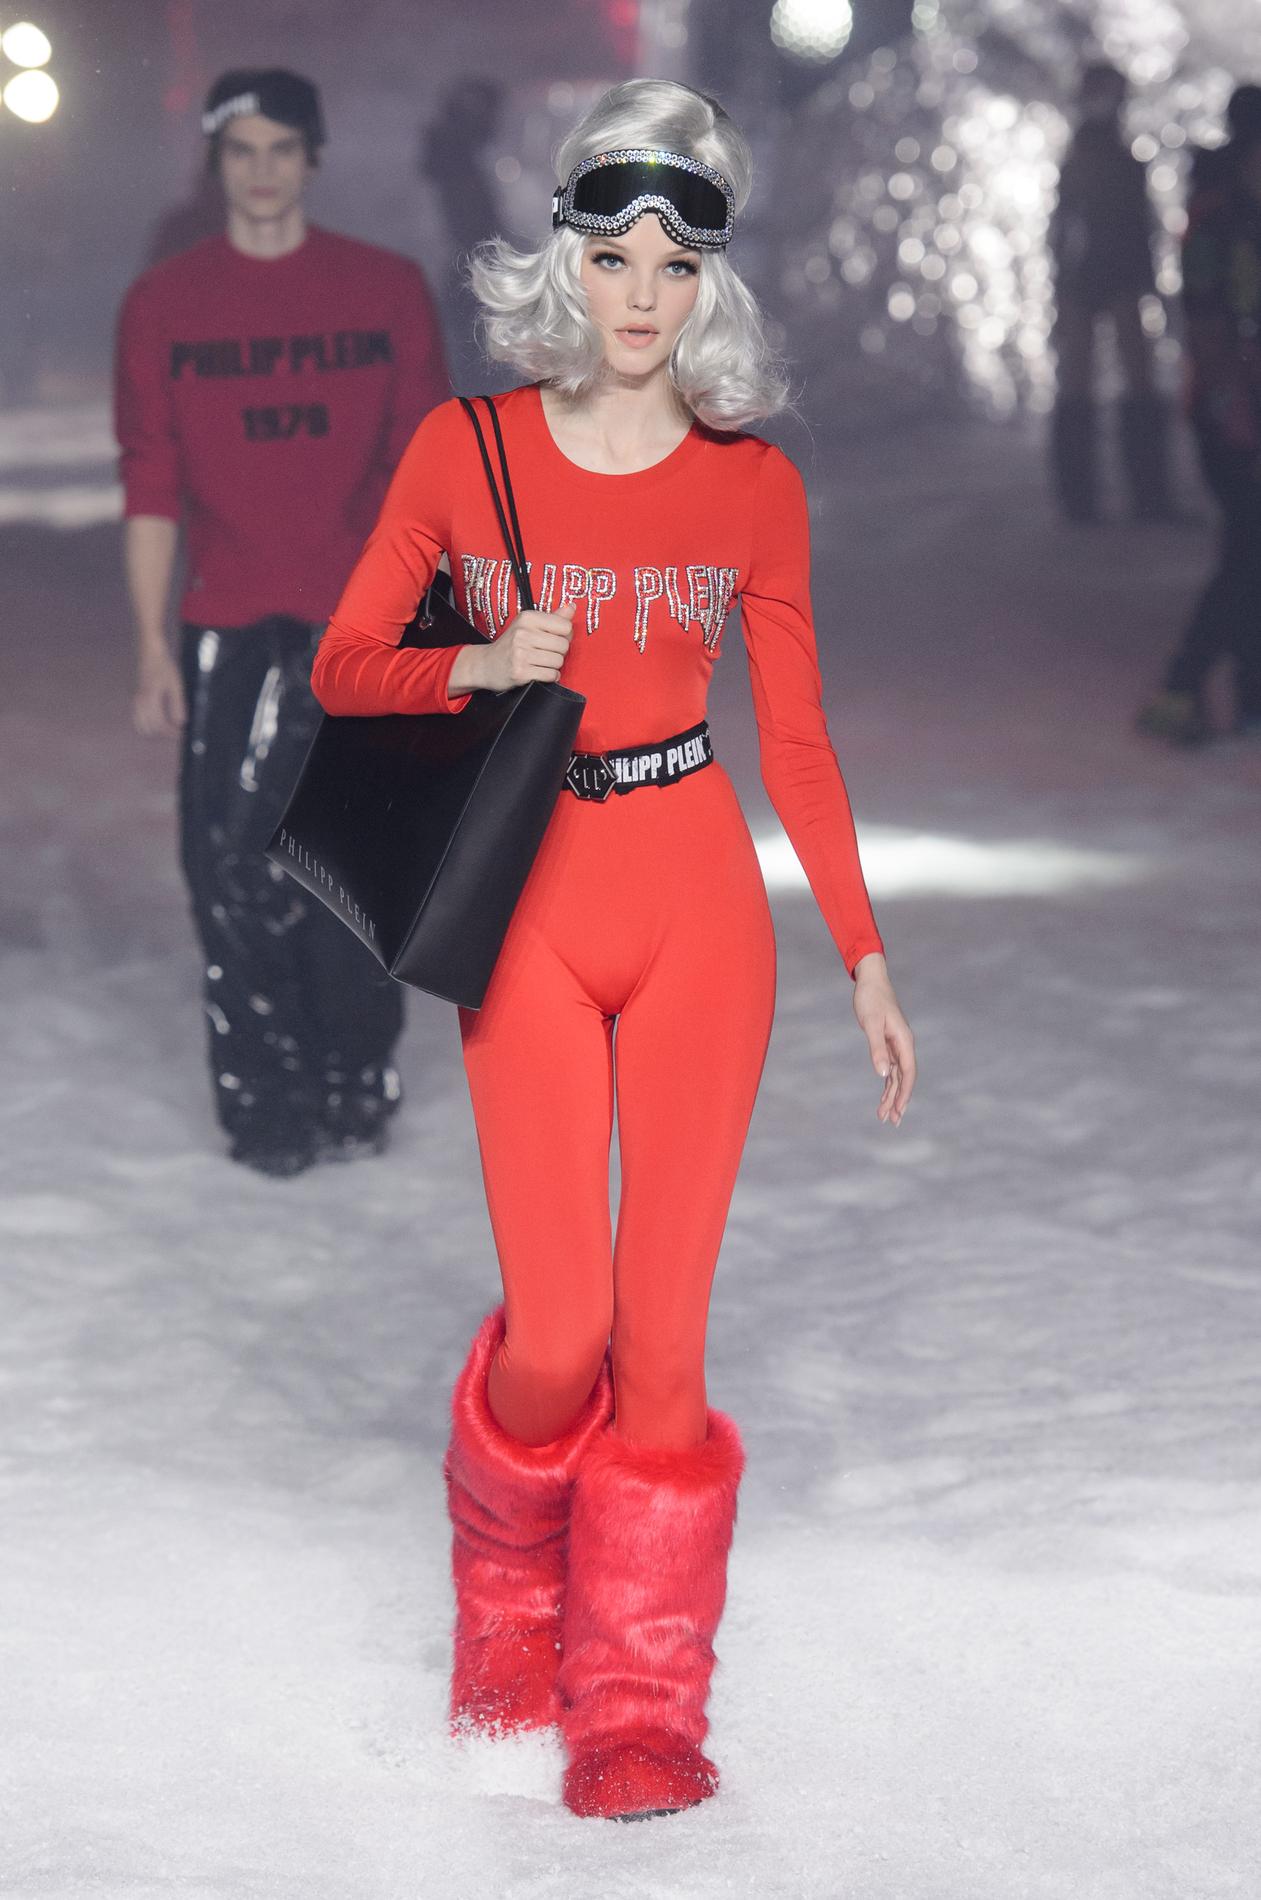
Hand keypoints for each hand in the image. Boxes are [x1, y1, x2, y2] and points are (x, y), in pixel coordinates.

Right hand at [133, 649, 185, 737]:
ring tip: (169, 727)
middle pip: (148, 730)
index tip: (182, 733)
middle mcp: (138, 702)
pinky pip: (138, 718)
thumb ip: (178, 704)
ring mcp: (134, 700)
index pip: (159, 726)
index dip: (172, 733)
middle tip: (176, 732)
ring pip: (141, 725)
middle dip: (163, 734)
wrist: (148, 651)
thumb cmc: (164, 665)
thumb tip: (180, 723)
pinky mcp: (133, 697)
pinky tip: (160, 719)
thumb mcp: (175, 684)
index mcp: (149, 699)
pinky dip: (148, 723)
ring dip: (155, 730)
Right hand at [458, 600, 576, 694]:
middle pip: (564, 645)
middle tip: (544, 653)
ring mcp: (521, 653)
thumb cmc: (511, 644)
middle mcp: (523, 633)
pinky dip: (549, 676)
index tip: (553, 638)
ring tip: (540, 662)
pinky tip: (539, 672)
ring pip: (558, 661)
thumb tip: (573, 606)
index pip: (565, 626)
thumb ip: (553, 617)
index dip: (564, 635)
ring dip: (553, 666)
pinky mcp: (520, 672)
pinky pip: (551, 675)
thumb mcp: (528, 625)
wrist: (485, 664)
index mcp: (527, 618)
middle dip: (559, 652)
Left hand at [852, 953, 915, 1126]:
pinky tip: (883, 1096)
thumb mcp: (871, 1023)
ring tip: (884, 1116)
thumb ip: (877, 1048)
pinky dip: (887, 1083)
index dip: (904, 1093)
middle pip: (904, 1078)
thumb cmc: (871, 999)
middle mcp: (904, 1045)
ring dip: (892, 1095)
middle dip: (899, 1100)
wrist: (871, 980)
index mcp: (904, 1041)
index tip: (898, 1111)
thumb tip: (883, 1074)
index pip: (908, 1073)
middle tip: (891, 1121)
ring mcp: (897, 1045)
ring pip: (897, 1076)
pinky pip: (891, 1068)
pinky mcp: (889, 1043)